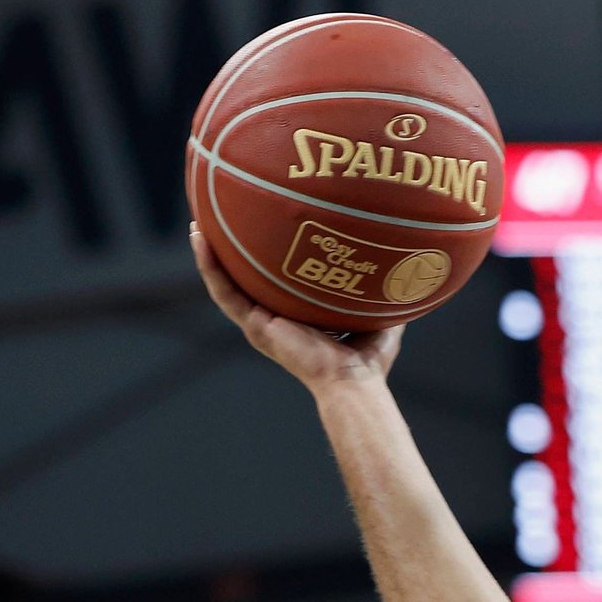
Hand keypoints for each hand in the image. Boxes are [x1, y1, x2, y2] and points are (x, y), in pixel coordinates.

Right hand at [191, 226, 401, 389]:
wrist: (352, 380)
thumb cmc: (368, 361)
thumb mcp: (377, 317)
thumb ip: (381, 294)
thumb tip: (402, 269)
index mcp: (296, 319)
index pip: (273, 286)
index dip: (263, 263)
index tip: (259, 233)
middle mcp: (273, 320)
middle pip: (244, 281)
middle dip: (230, 253)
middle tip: (220, 220)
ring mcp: (260, 323)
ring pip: (226, 283)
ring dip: (210, 255)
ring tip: (198, 225)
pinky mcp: (254, 325)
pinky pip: (224, 291)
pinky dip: (210, 266)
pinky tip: (201, 239)